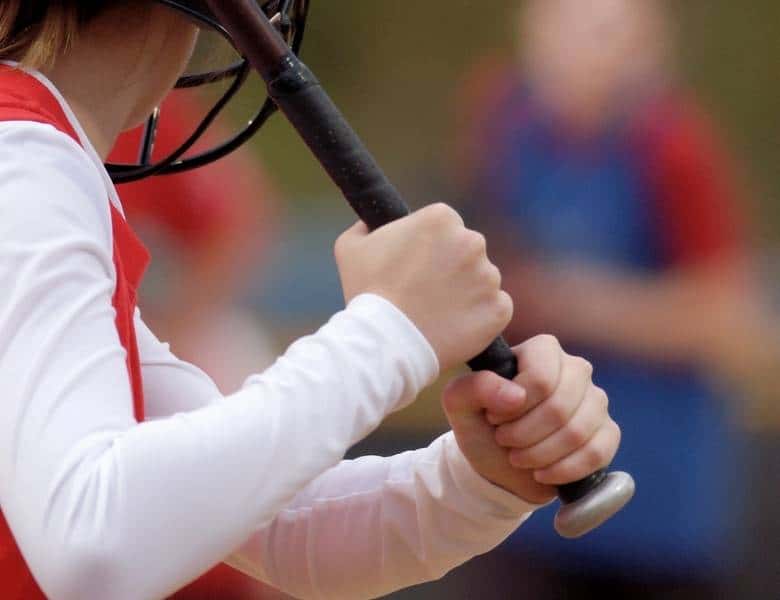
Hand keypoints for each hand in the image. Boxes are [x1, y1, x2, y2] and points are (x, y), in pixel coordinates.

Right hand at [335, 204, 512, 370]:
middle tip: (426, 292)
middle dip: (452, 267)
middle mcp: (472, 241)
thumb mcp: (351, 248)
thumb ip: (365, 226)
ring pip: (482, 280)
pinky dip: (481, 317)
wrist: (385, 344)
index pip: (446, 226)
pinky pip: (496, 307)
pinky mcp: (499, 309)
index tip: (417, 267)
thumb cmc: (366, 294)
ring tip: (437, 313)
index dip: (430, 247)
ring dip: (467, 292)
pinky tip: (455, 326)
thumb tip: (371, 223)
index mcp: (441, 218)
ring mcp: (489, 276)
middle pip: (467, 250)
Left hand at [442, 335, 619, 504]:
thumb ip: (474, 387)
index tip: (494, 419)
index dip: (515, 407)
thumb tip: (515, 396)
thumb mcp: (459, 403)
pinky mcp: (608, 432)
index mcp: (542, 350)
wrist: (499, 463)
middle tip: (504, 441)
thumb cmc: (480, 424)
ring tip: (518, 457)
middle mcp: (575, 368)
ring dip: (540, 455)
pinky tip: (542, 472)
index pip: (541, 376)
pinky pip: (597, 452)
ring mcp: (596, 400)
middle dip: (525, 435)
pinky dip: (564, 470)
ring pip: (578, 432)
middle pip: (559, 407)